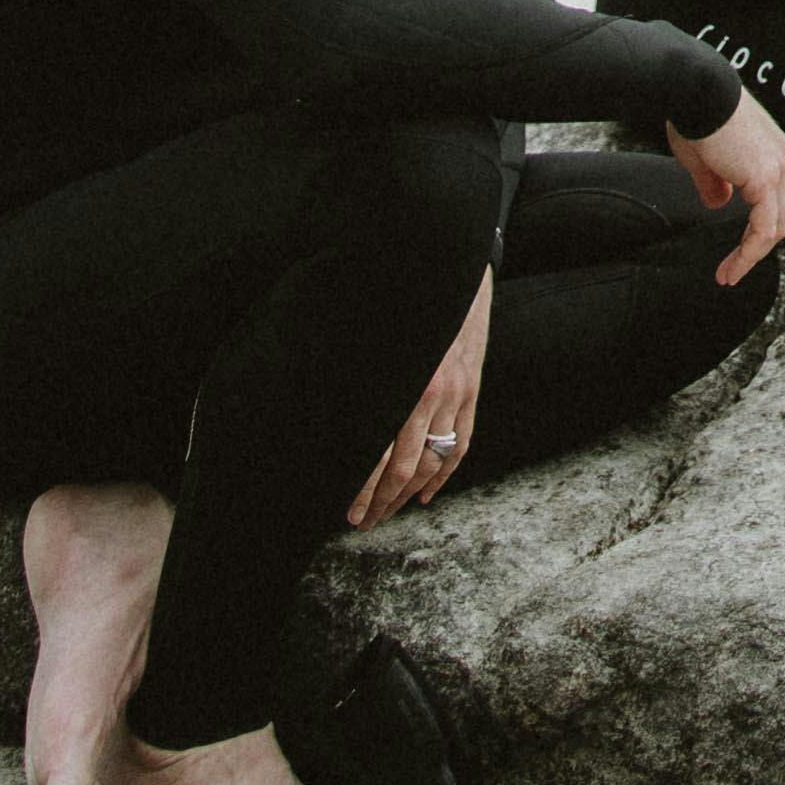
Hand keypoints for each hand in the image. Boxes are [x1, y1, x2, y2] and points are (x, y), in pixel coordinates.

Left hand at [348, 269, 494, 525]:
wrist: (448, 262)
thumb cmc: (396, 296)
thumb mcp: (363, 335)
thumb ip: (345, 374)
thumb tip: (313, 410)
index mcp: (396, 382)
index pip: (379, 454)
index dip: (362, 489)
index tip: (347, 511)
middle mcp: (427, 393)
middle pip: (405, 467)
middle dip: (382, 501)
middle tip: (361, 522)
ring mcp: (455, 392)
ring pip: (434, 460)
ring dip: (410, 494)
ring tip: (388, 511)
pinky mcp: (471, 387)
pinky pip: (462, 442)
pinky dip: (445, 473)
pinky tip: (427, 493)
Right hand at [674, 96, 784, 283]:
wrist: (695, 88)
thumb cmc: (694, 114)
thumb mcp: (705, 157)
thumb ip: (716, 183)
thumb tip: (718, 204)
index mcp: (771, 150)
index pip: (774, 199)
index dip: (756, 227)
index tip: (734, 249)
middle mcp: (781, 157)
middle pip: (781, 215)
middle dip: (757, 247)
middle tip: (731, 269)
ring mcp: (776, 166)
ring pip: (775, 227)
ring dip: (752, 256)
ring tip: (728, 275)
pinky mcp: (763, 176)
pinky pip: (763, 228)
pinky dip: (749, 253)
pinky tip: (731, 268)